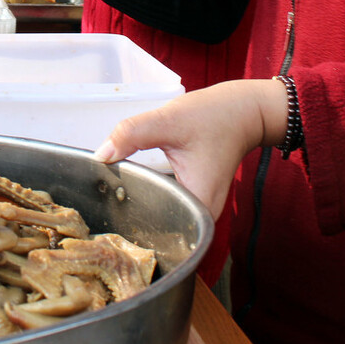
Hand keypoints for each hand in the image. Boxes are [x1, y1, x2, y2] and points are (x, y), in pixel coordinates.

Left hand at [93, 79, 288, 219]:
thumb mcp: (168, 122)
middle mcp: (202, 218)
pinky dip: (152, 195)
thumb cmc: (214, 116)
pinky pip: (169, 205)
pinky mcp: (198, 198)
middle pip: (158, 229)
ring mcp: (201, 210)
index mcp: (198, 208)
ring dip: (139, 205)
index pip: (156, 232)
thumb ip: (132, 135)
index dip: (128, 224)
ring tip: (111, 195)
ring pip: (162, 217)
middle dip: (129, 216)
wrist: (244, 111)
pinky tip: (133, 184)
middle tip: (100, 203)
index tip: (104, 216)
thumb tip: (101, 155)